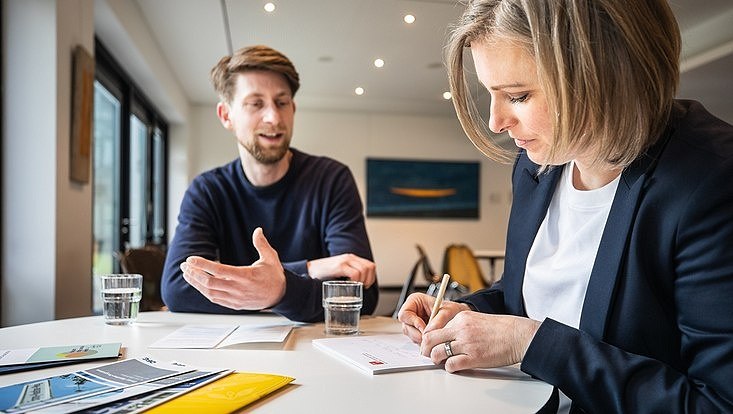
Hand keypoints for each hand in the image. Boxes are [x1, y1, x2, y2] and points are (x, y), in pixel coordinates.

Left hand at [180, 227, 285, 309]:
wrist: (280, 295)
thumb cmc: (274, 276)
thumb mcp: (271, 258)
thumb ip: (261, 244)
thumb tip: (258, 230)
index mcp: (246, 276)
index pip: (218, 270)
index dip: (202, 265)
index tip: (191, 259)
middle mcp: (239, 289)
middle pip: (210, 283)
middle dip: (195, 274)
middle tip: (185, 266)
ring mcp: (235, 299)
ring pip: (210, 293)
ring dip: (196, 283)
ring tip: (187, 274)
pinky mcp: (234, 305)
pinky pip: (215, 299)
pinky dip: (204, 291)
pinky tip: (198, 284)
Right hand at [306, 254, 376, 286]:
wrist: (309, 270)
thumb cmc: (323, 273)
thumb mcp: (339, 270)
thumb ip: (349, 272)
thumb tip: (359, 284)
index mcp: (351, 258)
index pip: (370, 265)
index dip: (371, 276)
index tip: (366, 285)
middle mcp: (349, 257)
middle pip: (370, 267)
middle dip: (369, 279)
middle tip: (363, 287)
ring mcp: (345, 261)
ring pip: (364, 270)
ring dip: (363, 281)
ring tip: (356, 286)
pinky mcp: (339, 266)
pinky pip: (355, 274)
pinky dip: (355, 281)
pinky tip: (350, 284)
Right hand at [397, 293, 469, 343]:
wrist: (460, 317)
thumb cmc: (453, 310)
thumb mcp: (448, 311)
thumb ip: (438, 320)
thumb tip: (428, 331)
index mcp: (415, 301)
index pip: (404, 314)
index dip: (413, 322)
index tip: (424, 328)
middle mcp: (412, 312)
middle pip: (406, 327)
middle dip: (417, 334)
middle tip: (429, 337)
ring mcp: (414, 323)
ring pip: (410, 335)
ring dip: (421, 339)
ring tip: (434, 337)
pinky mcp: (418, 332)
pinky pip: (416, 340)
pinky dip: (424, 342)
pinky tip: (433, 339)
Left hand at [421, 311, 540, 372]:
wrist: (518, 335)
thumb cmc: (501, 328)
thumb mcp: (477, 319)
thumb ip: (461, 326)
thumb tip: (447, 337)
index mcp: (461, 318)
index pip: (435, 328)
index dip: (429, 338)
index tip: (429, 344)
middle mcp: (461, 329)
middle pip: (430, 339)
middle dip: (425, 348)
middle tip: (427, 354)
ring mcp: (466, 344)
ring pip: (438, 353)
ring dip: (436, 359)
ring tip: (440, 361)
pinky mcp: (473, 358)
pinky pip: (451, 365)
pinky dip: (449, 367)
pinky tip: (453, 366)